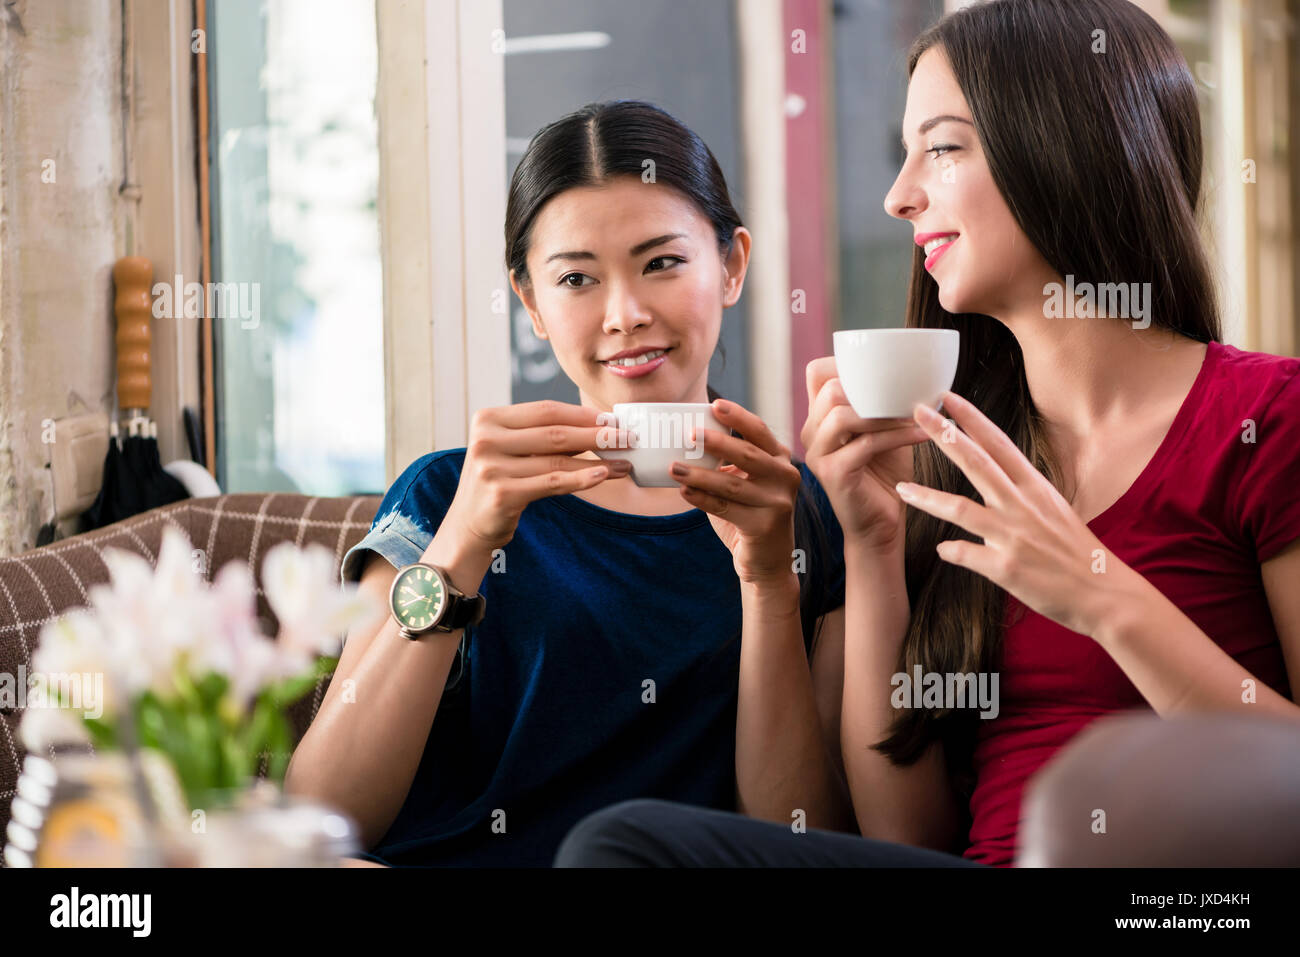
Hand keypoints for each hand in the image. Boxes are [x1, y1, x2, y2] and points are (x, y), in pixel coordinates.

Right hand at [446, 400, 631, 551]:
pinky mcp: (502, 494)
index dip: (582, 414)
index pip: (545, 410)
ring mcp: (491, 467)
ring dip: (597, 461)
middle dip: (597, 434)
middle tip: (627, 437)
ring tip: (624, 463)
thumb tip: (599, 425)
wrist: (468, 525)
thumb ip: (542, 435)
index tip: (613, 418)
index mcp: (488, 419)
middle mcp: (486, 439)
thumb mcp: (512, 450)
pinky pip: (552, 483)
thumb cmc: (500, 481)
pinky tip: (603, 475)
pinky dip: (581, 479)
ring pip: (557, 460)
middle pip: (554, 433)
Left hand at [670, 399, 801, 586]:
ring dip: (699, 474)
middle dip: (716, 442)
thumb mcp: (742, 483)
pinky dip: (702, 498)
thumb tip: (686, 441)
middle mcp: (785, 477)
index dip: (738, 417)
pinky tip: (684, 491)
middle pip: (747, 453)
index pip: (759, 431)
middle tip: (689, 434)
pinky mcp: (765, 525)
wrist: (766, 561)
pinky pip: (726, 507)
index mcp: (780, 460)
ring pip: (732, 483)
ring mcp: (778, 502)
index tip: (715, 405)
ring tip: (673, 467)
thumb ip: (726, 464)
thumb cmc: (748, 515)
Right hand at [799, 357, 929, 551]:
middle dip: (871, 387)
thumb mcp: (884, 430)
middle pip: (830, 390)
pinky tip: (924, 435)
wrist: (880, 526)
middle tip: (907, 393)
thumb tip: (913, 371)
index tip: (883, 369)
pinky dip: (899, 435)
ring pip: (843, 415)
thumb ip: (885, 403)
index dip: (846, 363)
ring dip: (886, 412)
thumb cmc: (885, 476)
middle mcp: (811, 433)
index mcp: (819, 419)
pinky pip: (866, 444)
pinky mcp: (833, 474)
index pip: (817, 373)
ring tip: (917, 413)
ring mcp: (817, 454)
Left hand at [896, 390, 1125, 637]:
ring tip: (902, 489)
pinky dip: (951, 550)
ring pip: (961, 509)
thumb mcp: (1053, 509)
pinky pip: (967, 554)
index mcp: (1034, 487)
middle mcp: (1022, 505)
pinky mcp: (1007, 567)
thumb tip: (996, 482)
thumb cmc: (1075, 552)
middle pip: (976, 462)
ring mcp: (1013, 536)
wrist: (1104, 593)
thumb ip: (1021, 493)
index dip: (971, 419)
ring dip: (928, 498)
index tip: (947, 397)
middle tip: (917, 413)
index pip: (998, 444)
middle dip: (945, 435)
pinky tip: (941, 548)